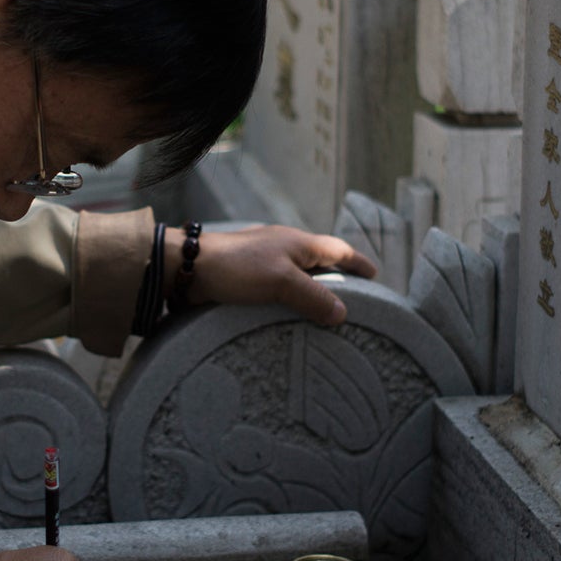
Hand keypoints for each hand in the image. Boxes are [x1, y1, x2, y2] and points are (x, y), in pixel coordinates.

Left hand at [170, 224, 377, 324]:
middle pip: (319, 262)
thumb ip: (313, 297)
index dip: (358, 263)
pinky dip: (288, 301)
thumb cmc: (236, 268)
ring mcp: (263, 262)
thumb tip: (343, 314)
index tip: (374, 276)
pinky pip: (276, 289)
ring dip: (311, 291)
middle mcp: (282, 249)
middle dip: (337, 277)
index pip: (338, 250)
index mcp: (297, 243)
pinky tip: (287, 317)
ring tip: (323, 315)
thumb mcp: (281, 281)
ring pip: (296, 276)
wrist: (186, 268)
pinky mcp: (245, 278)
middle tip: (352, 300)